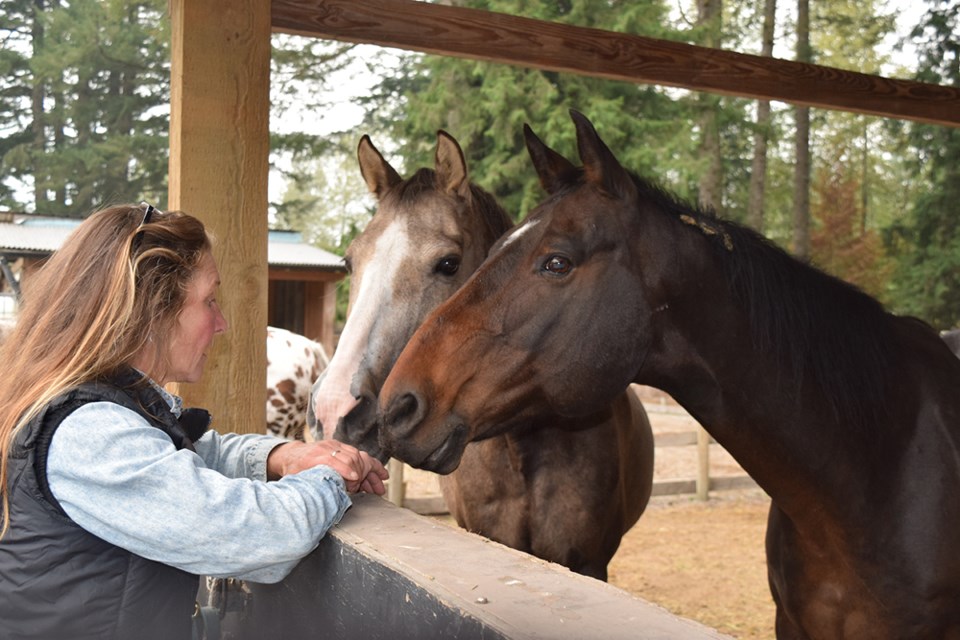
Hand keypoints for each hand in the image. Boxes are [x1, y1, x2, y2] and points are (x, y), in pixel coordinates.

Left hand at [267, 440, 388, 494]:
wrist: (291, 454)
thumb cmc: (294, 469)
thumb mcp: (298, 478)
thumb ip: (311, 484)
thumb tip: (324, 497)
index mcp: (315, 456)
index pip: (333, 460)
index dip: (345, 469)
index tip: (355, 479)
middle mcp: (328, 448)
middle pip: (351, 457)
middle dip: (364, 475)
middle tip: (375, 491)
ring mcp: (335, 445)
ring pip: (359, 456)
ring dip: (371, 473)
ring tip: (379, 488)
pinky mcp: (340, 446)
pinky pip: (359, 455)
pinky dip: (370, 465)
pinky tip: (380, 475)